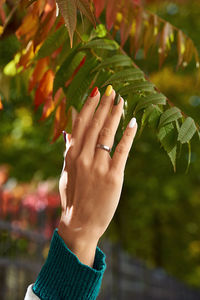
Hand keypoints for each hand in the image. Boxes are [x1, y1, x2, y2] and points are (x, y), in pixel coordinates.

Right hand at [58, 85, 136, 266]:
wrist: (79, 222)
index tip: (96, 92)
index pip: (80, 124)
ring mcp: (98, 166)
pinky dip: (128, 135)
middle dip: (104, 105)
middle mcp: (84, 157)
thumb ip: (68, 150)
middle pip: (95, 125)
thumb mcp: (65, 172)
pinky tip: (133, 122)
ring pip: (108, 133)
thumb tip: (68, 132)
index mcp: (71, 155)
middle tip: (112, 90)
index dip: (89, 106)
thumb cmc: (72, 196)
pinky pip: (122, 151)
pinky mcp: (113, 176)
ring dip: (115, 114)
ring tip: (121, 100)